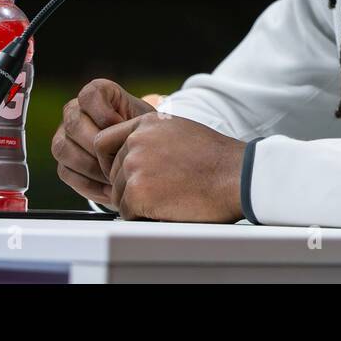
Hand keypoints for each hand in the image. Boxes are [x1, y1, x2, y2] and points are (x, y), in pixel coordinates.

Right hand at [52, 78, 155, 205]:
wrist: (140, 151)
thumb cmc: (144, 131)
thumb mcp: (145, 121)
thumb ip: (134, 123)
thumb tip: (125, 139)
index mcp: (96, 93)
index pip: (89, 95)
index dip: (105, 114)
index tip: (123, 128)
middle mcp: (74, 110)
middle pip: (74, 124)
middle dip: (99, 147)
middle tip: (120, 160)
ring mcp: (64, 135)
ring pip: (64, 149)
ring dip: (92, 167)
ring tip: (116, 176)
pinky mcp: (62, 160)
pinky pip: (65, 172)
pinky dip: (88, 183)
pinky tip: (108, 188)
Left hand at [93, 113, 247, 222]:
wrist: (237, 175)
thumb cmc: (217, 159)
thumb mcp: (181, 132)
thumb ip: (152, 138)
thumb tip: (132, 156)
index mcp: (147, 123)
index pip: (104, 142)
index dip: (111, 162)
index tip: (125, 174)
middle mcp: (137, 140)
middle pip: (113, 173)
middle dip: (131, 186)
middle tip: (163, 191)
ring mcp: (135, 165)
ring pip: (118, 195)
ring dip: (139, 203)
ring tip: (172, 197)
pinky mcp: (138, 192)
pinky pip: (126, 212)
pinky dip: (144, 217)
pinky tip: (169, 208)